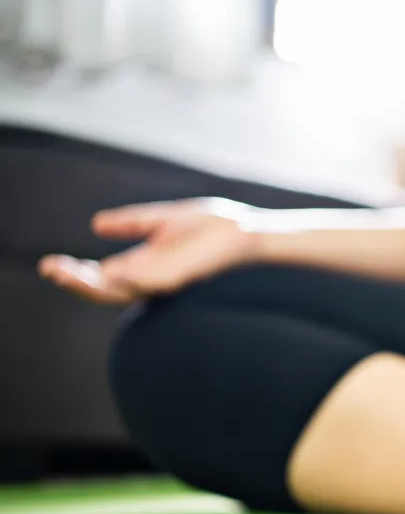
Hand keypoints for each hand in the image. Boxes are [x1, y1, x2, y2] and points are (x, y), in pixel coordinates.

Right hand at [39, 198, 261, 304]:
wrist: (245, 229)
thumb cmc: (211, 226)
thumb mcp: (161, 220)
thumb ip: (131, 223)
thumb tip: (96, 224)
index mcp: (142, 264)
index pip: (100, 276)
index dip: (75, 273)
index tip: (51, 263)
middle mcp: (149, 277)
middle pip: (103, 289)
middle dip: (74, 281)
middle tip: (50, 269)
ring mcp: (163, 281)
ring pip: (120, 292)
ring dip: (90, 285)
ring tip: (64, 273)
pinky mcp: (180, 278)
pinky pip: (147, 284)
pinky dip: (126, 282)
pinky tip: (107, 274)